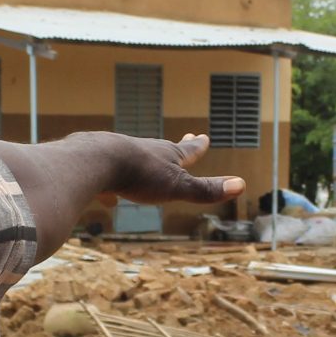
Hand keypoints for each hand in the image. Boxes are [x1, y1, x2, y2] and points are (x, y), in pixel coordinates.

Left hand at [104, 133, 243, 206]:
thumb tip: (241, 185)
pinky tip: (106, 199)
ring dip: (141, 165)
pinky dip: (110, 188)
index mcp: (164, 155)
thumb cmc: (138, 174)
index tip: (203, 136)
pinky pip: (106, 179)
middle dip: (172, 150)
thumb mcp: (177, 186)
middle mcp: (143, 150)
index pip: (186, 150)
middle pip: (161, 150)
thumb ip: (205, 189)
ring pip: (133, 160)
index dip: (196, 146)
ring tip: (142, 171)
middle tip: (182, 140)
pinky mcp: (96, 166)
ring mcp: (117, 155)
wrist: (94, 161)